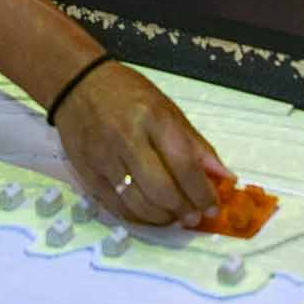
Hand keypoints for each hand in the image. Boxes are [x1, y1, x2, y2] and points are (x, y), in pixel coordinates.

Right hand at [51, 63, 230, 228]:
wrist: (77, 85)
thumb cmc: (128, 94)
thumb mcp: (168, 110)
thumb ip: (197, 146)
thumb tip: (225, 178)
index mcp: (153, 118)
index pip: (183, 165)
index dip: (201, 192)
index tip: (212, 207)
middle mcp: (127, 138)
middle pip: (161, 190)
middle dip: (183, 210)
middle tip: (193, 216)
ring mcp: (103, 158)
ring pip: (138, 204)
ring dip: (162, 218)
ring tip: (173, 216)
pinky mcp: (86, 173)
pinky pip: (116, 207)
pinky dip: (138, 217)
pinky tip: (150, 214)